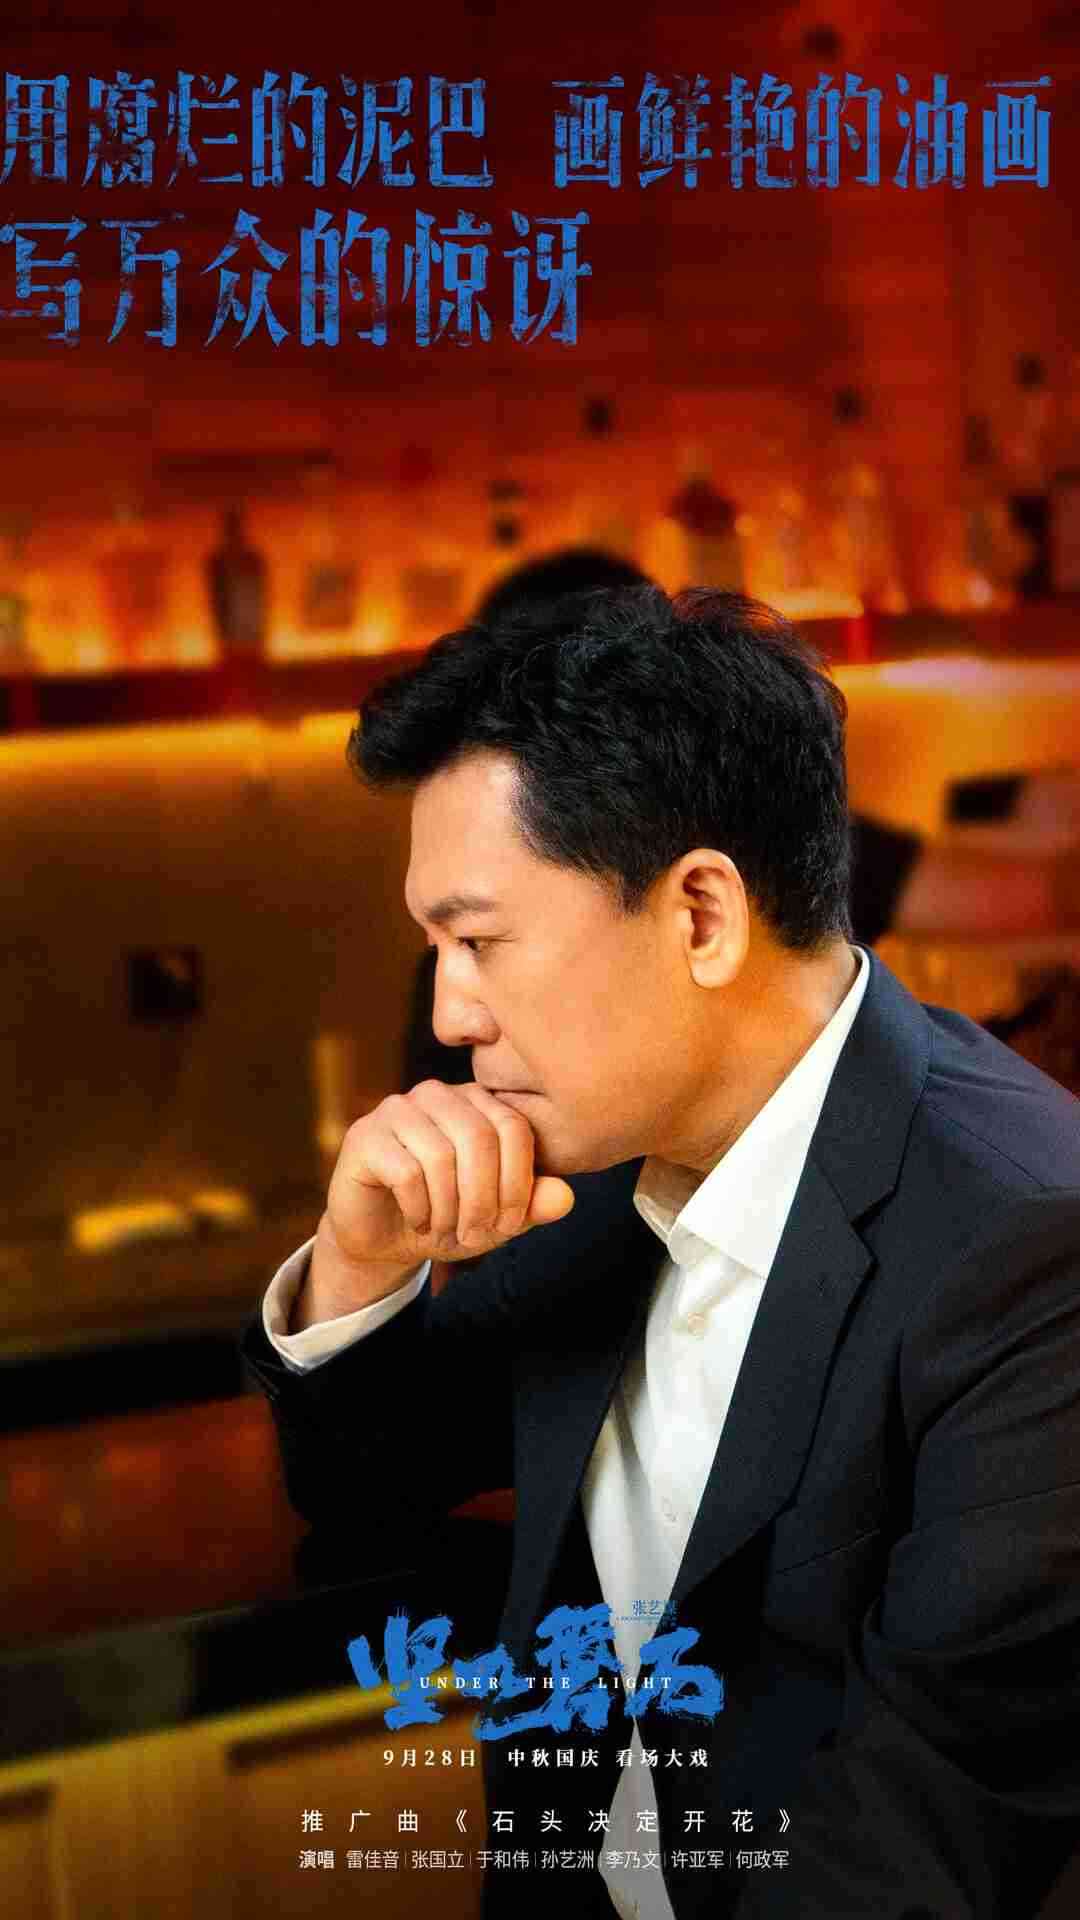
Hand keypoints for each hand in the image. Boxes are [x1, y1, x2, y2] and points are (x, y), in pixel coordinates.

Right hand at [301, 1081, 575, 1322]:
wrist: (383, 1239)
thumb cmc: (446, 1217)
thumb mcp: (497, 1218)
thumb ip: (532, 1204)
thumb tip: (565, 1196)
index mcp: (476, 1101)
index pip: (514, 1128)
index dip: (519, 1183)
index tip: (510, 1226)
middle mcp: (437, 1094)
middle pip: (479, 1138)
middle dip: (483, 1199)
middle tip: (476, 1236)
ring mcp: (396, 1110)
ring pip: (441, 1156)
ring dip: (449, 1210)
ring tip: (444, 1232)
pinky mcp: (364, 1136)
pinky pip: (406, 1173)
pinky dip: (420, 1210)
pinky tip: (418, 1222)